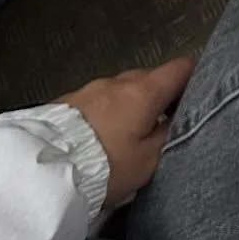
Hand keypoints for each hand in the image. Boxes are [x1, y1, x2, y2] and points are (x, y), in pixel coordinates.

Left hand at [59, 57, 193, 205]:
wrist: (43, 172)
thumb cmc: (105, 165)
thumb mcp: (148, 160)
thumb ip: (169, 135)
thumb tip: (177, 120)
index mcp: (145, 91)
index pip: (181, 67)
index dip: (194, 78)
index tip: (196, 97)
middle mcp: (119, 81)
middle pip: (150, 78)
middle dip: (159, 96)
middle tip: (160, 124)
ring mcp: (90, 88)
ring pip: (121, 89)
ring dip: (129, 105)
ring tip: (125, 134)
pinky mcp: (66, 100)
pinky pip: (97, 100)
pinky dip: (105, 112)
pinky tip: (99, 136)